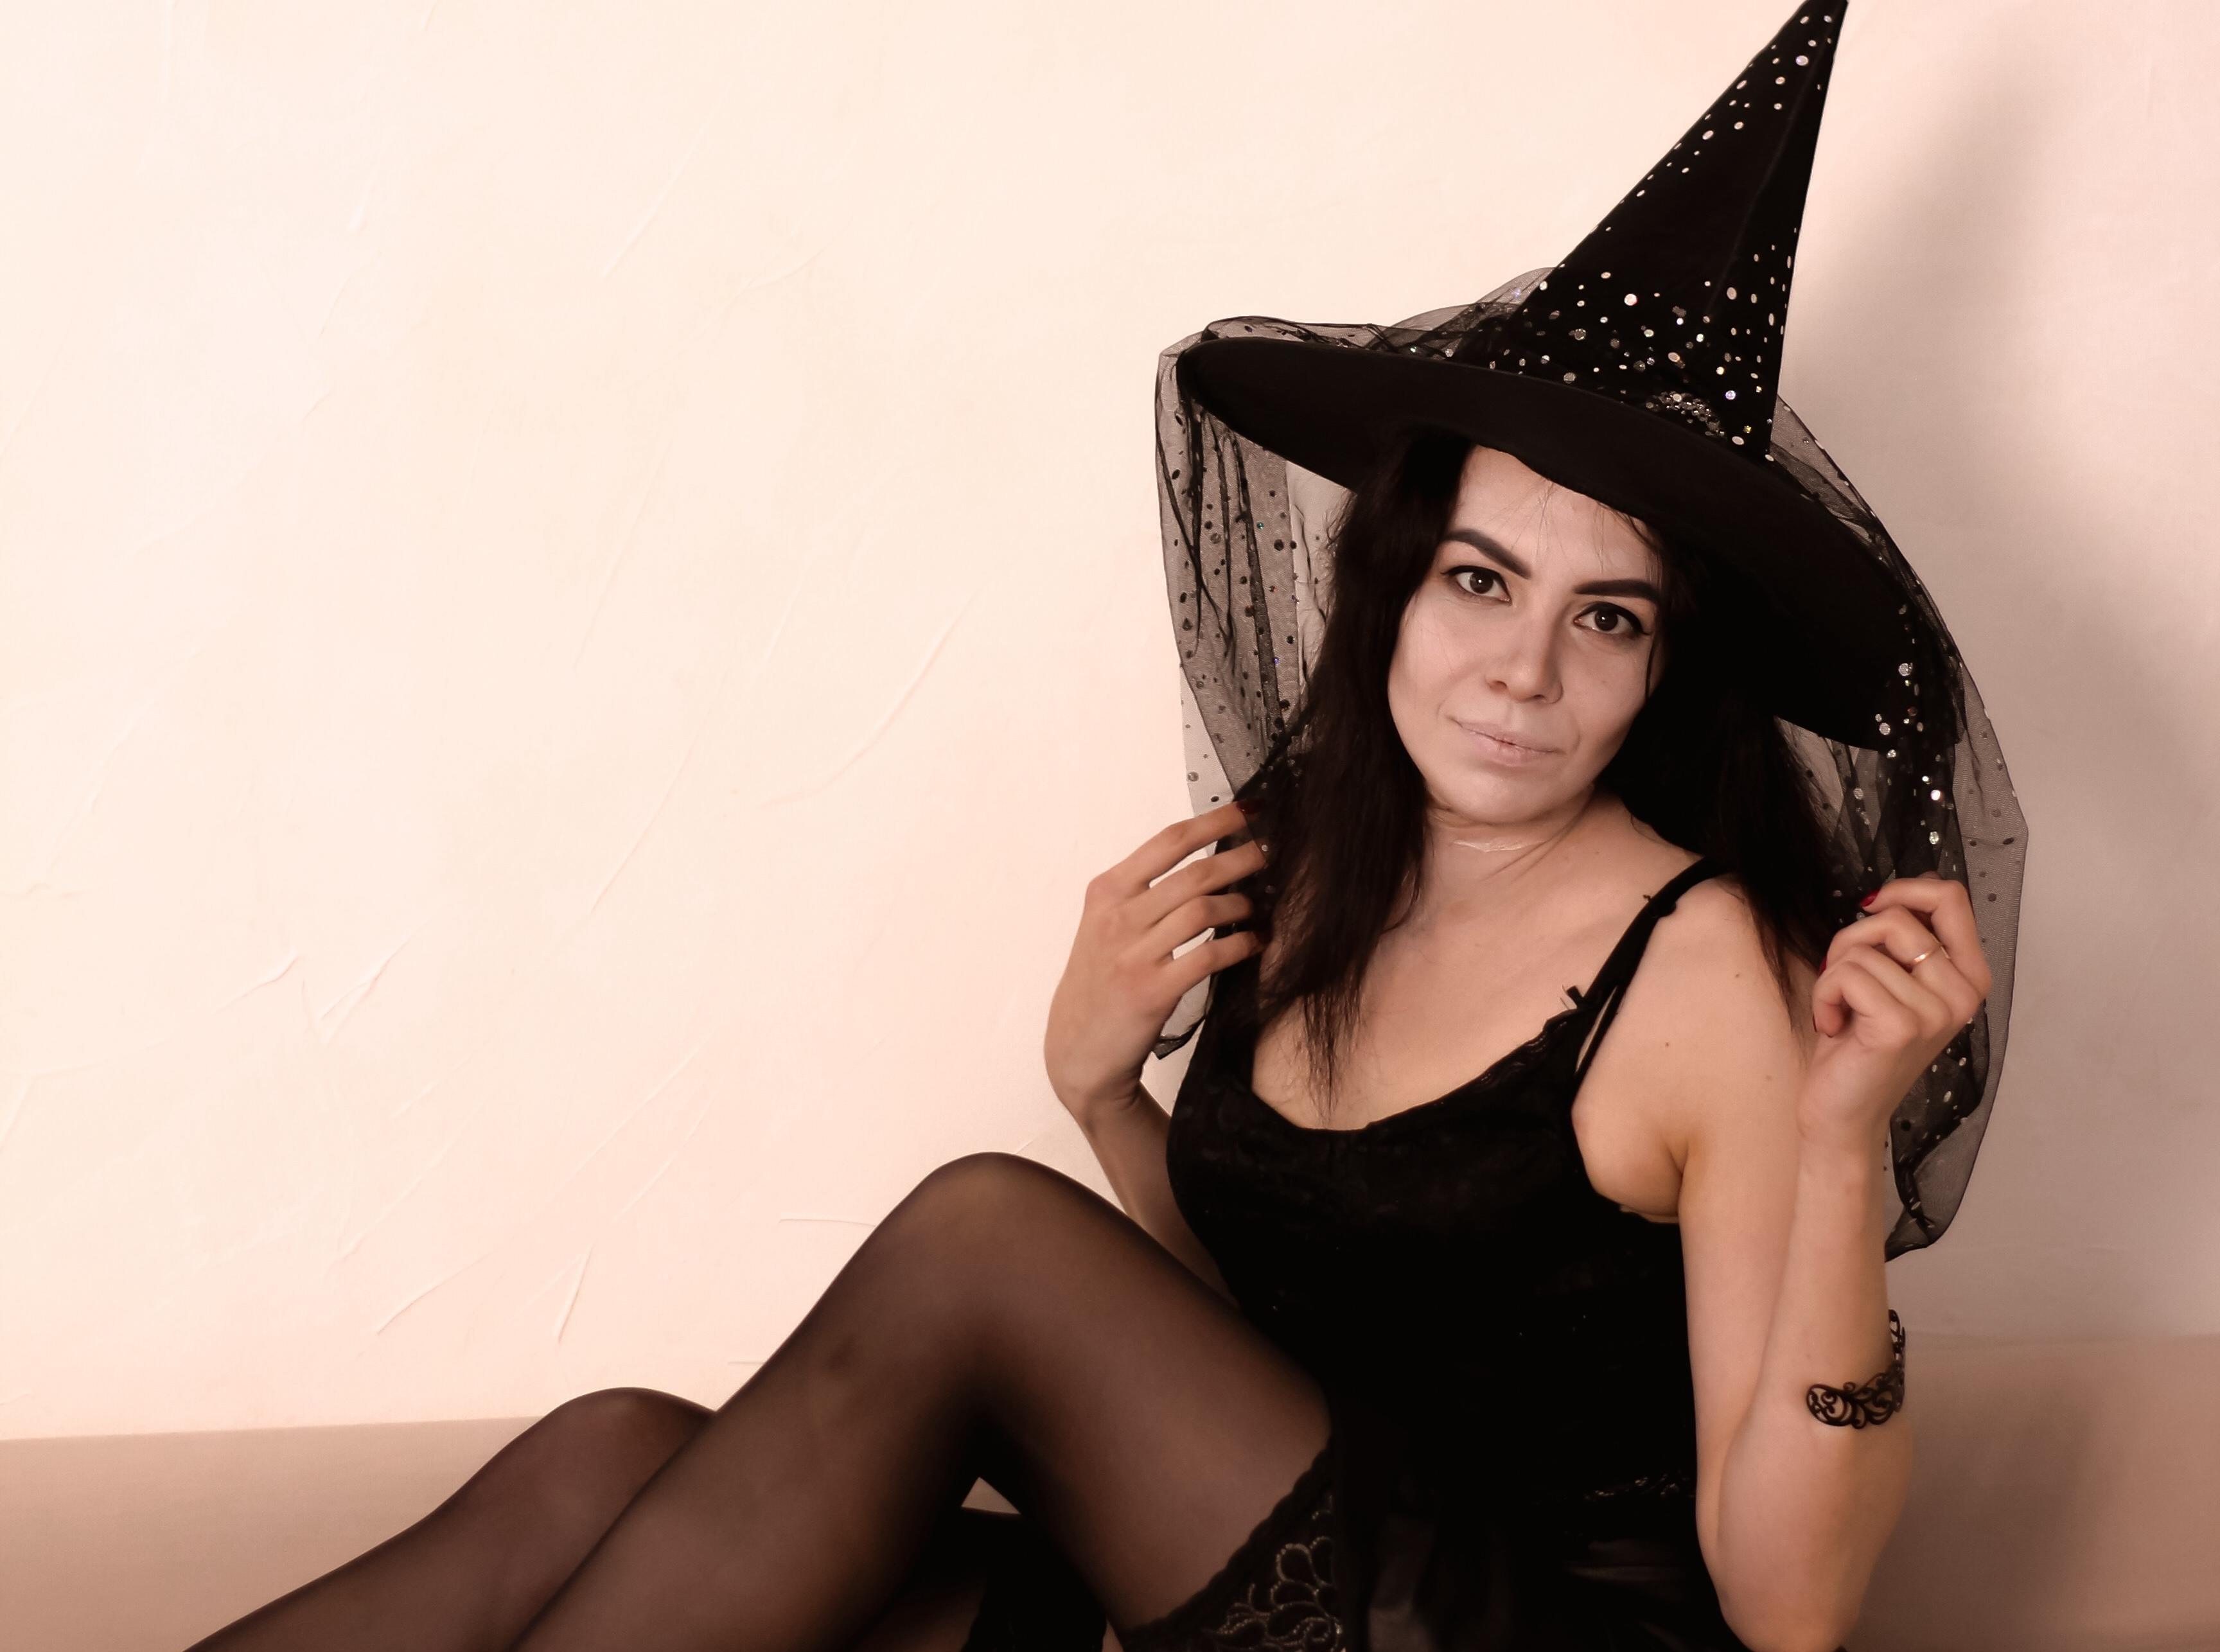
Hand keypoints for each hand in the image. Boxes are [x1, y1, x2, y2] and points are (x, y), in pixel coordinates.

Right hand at [1044, 800, 1266, 1127]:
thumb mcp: (1103, 925)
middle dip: (1241, 858)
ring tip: (1259, 905)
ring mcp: (1133, 954)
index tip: (1249, 811)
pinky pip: (1208, 956)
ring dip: (1242, 904)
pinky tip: (1255, 942)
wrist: (1077, 1048)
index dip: (1215, 820)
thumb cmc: (1099, 982)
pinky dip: (1240, 945)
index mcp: (1106, 891)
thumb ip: (1142, 892)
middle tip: (1271, 854)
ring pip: (1203, 910)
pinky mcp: (1151, 991)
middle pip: (1194, 873)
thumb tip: (1206, 859)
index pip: (1168, 841)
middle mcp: (1117, 917)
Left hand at [1801, 873, 1992, 1150]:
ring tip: (1842, 1012)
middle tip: (1845, 982)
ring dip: (1834, 976)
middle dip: (1852, 941)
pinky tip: (1835, 1027)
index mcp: (1968, 977)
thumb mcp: (1891, 980)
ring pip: (1863, 948)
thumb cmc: (1860, 1042)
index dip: (1904, 890)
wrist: (1845, 1112)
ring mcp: (1935, 1012)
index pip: (1952, 898)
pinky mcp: (1900, 1027)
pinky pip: (1845, 975)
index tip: (1873, 907)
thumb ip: (1904, 939)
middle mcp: (1961, 994)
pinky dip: (1825, 996)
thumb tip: (1897, 889)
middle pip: (1897, 918)